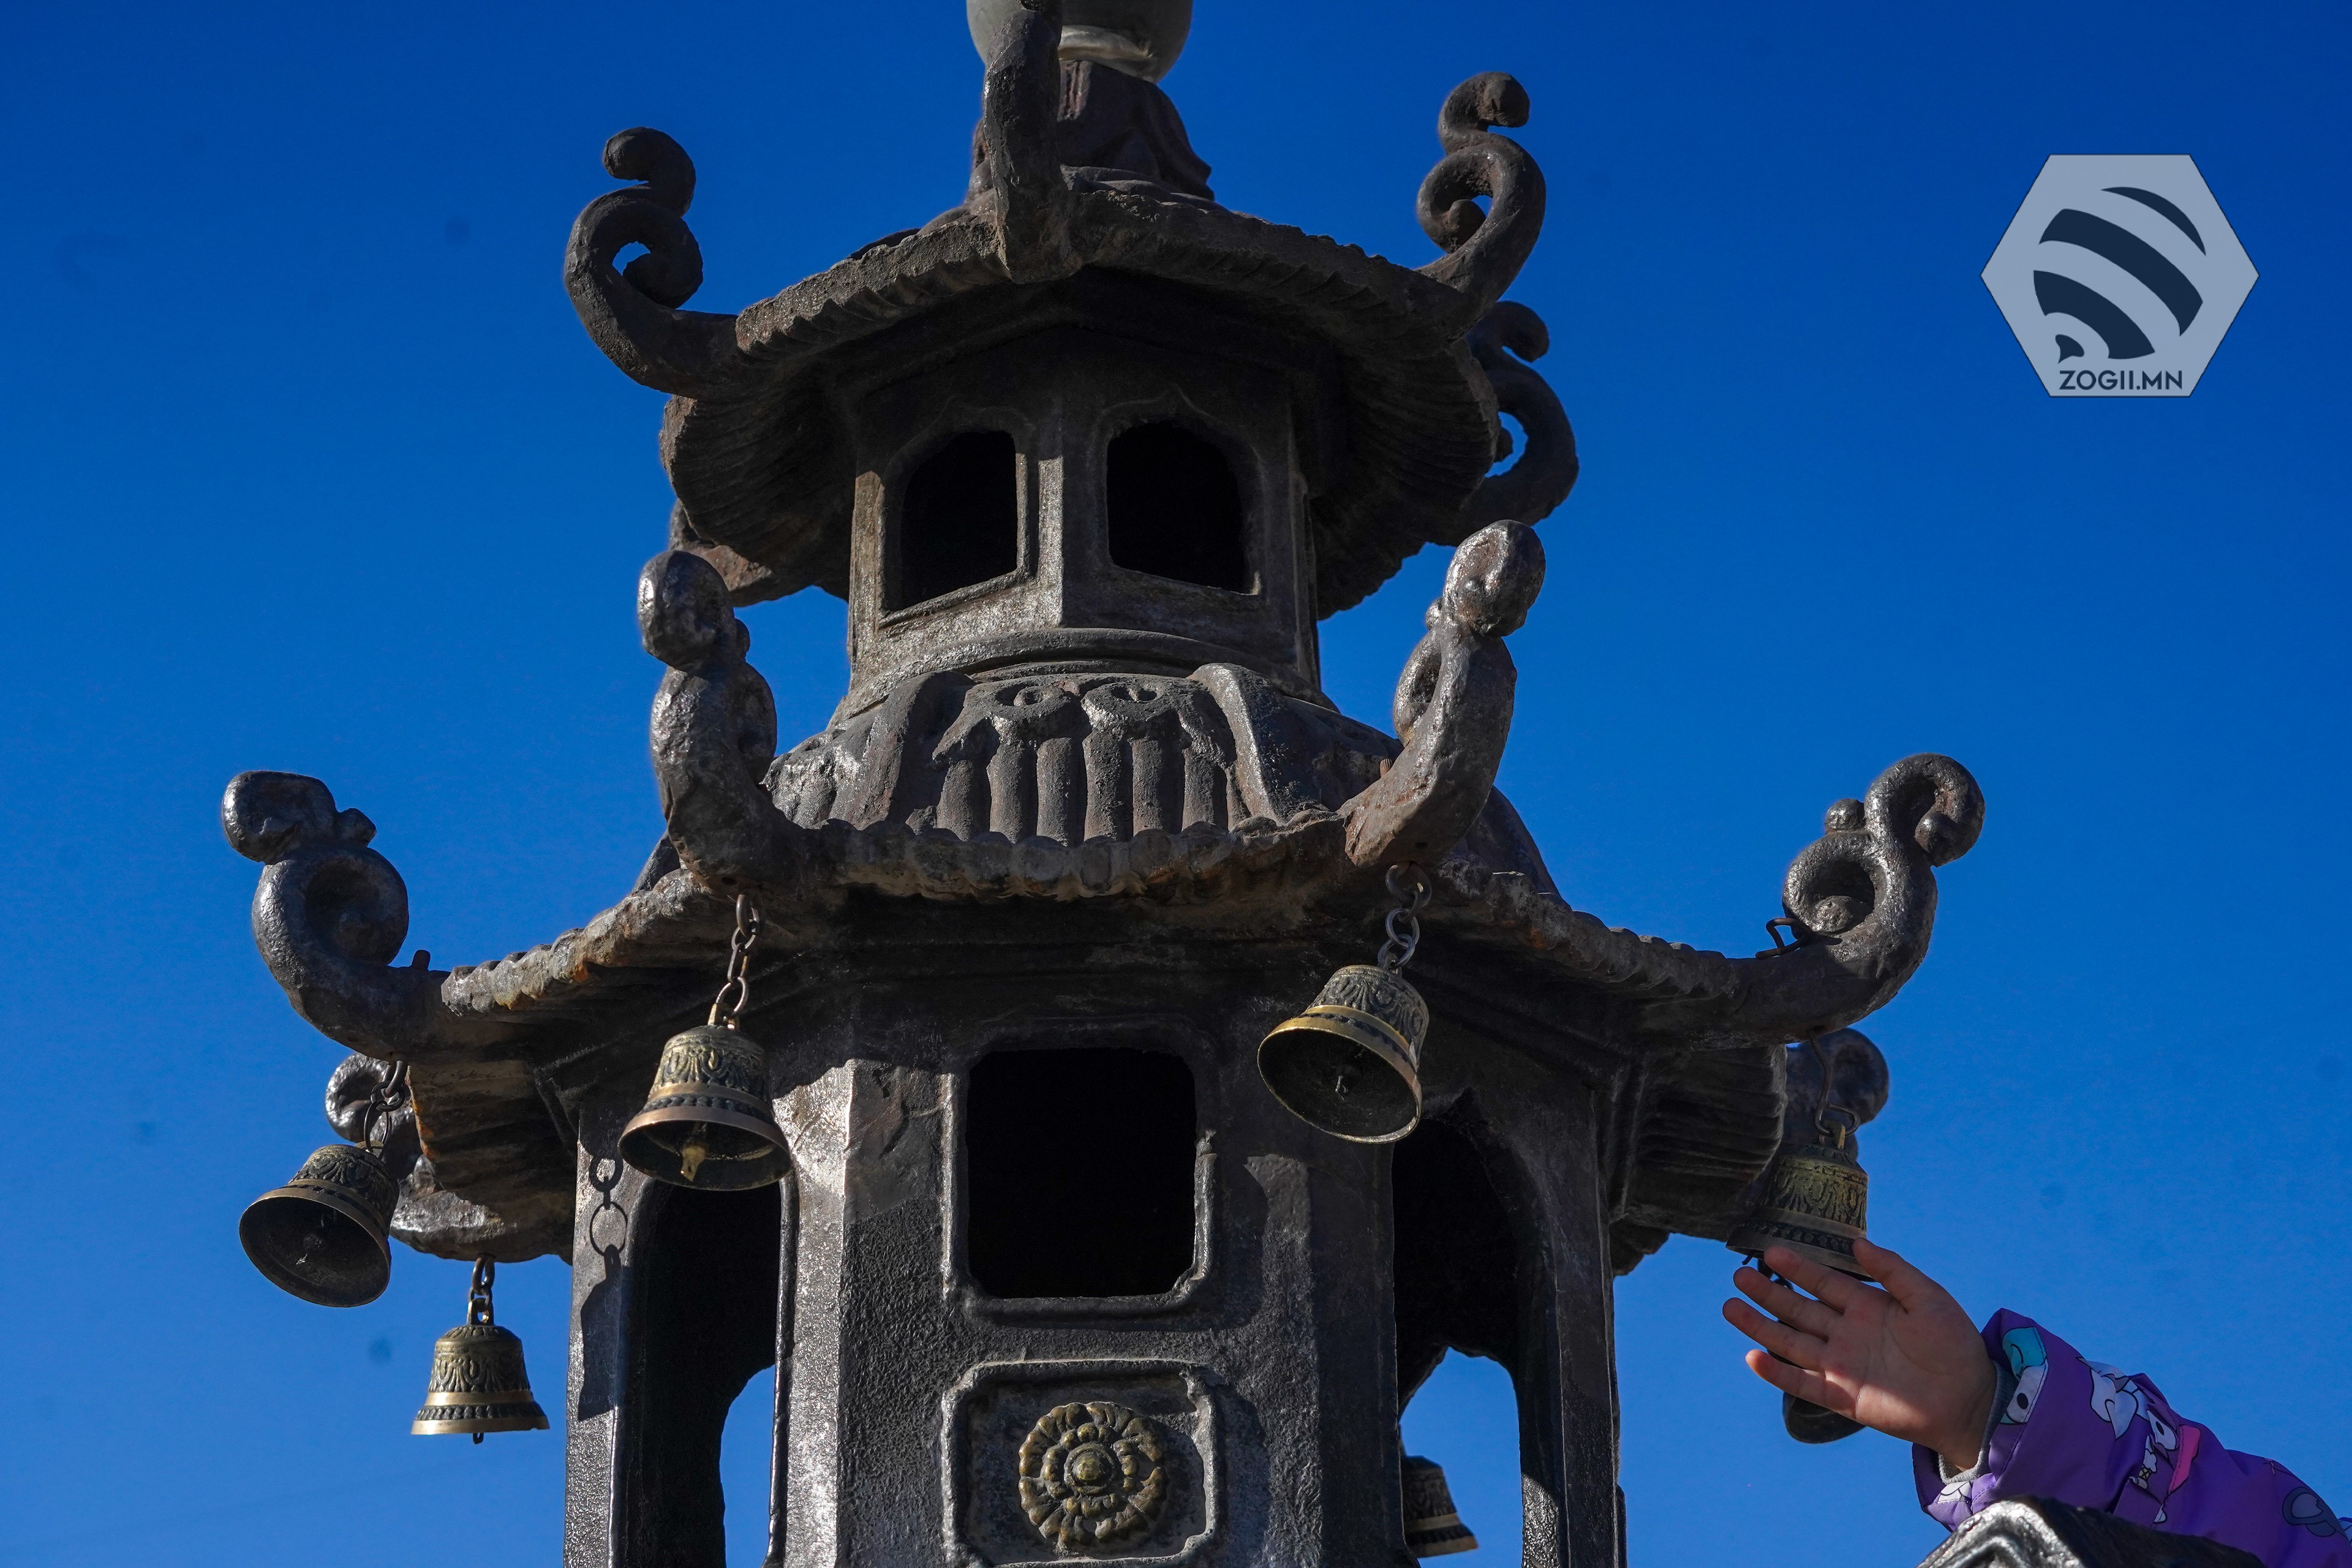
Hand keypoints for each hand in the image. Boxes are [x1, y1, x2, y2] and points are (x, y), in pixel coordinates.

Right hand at [1722, 1238, 1995, 1471]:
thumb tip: (1857, 1242)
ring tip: (1730, 1309)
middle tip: (1738, 1276)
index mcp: (1867, 1307)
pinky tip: (1752, 1358)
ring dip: (1761, 1327)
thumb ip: (1893, 1270)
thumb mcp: (1928, 1297)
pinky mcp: (1842, 1396)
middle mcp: (1847, 1333)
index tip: (1770, 1251)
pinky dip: (1777, 1374)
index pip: (1823, 1283)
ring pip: (1792, 1343)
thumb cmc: (1953, 1344)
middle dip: (1768, 1293)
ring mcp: (1841, 1365)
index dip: (1798, 1267)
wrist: (1969, 1398)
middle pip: (1798, 1310)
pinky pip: (1803, 1383)